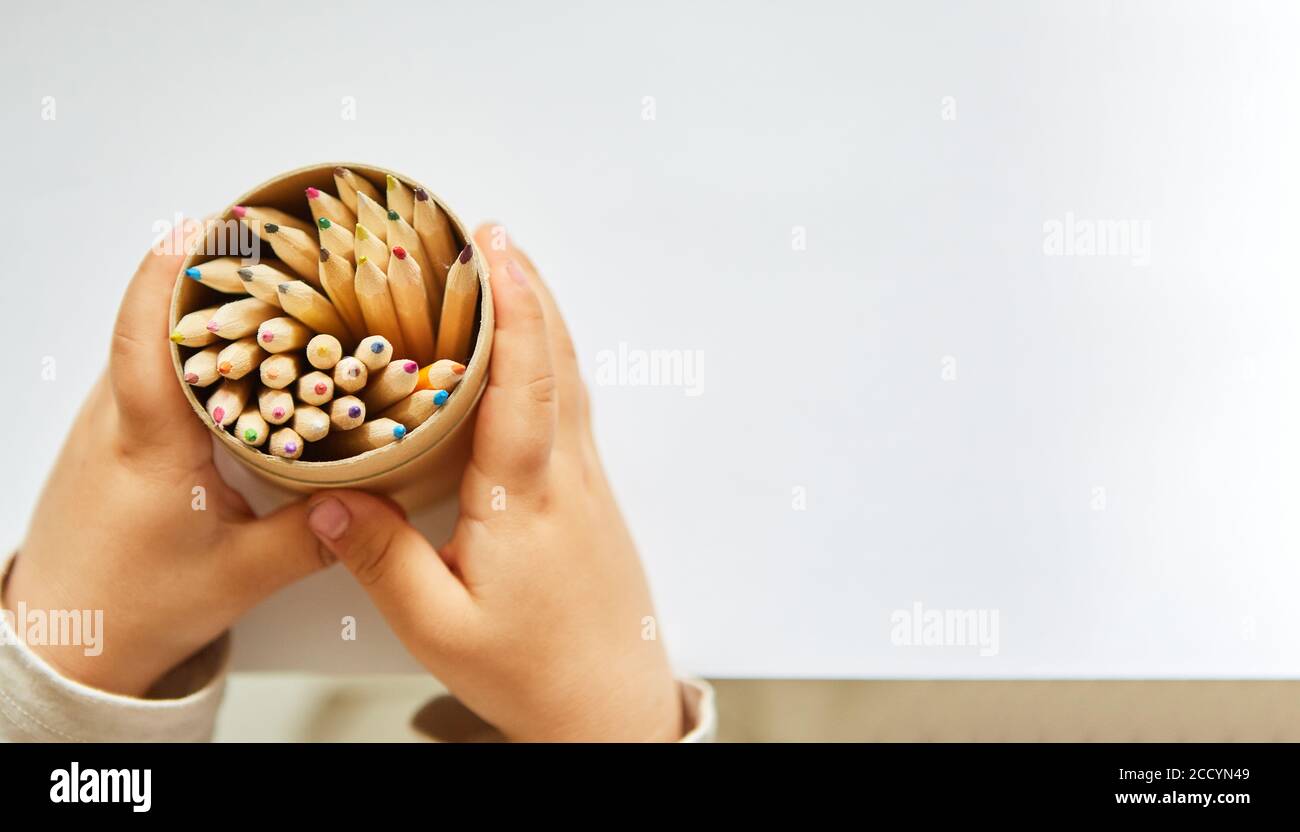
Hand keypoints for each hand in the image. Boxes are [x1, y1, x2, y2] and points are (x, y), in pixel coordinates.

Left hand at [3, 228, 326, 696]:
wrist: (61, 642)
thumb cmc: (136, 608)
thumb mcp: (243, 576)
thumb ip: (319, 536)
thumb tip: (387, 499)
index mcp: (148, 441)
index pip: (146, 328)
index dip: (173, 265)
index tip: (214, 221)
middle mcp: (118, 417)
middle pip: (152, 314)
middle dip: (209, 269)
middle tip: (275, 242)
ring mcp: (108, 421)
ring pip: (150, 338)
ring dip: (202, 305)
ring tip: (271, 285)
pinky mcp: (113, 433)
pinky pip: (152, 366)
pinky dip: (195, 342)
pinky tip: (243, 351)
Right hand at [306, 224, 682, 740]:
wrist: (610, 708)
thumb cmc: (531, 673)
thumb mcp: (437, 627)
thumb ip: (381, 560)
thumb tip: (327, 498)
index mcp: (525, 497)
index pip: (525, 380)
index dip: (513, 305)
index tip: (494, 247)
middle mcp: (566, 475)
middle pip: (558, 359)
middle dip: (527, 287)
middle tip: (490, 233)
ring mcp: (586, 483)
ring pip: (571, 379)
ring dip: (543, 318)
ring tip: (506, 272)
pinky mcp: (589, 496)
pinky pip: (572, 407)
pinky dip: (551, 361)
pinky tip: (528, 358)